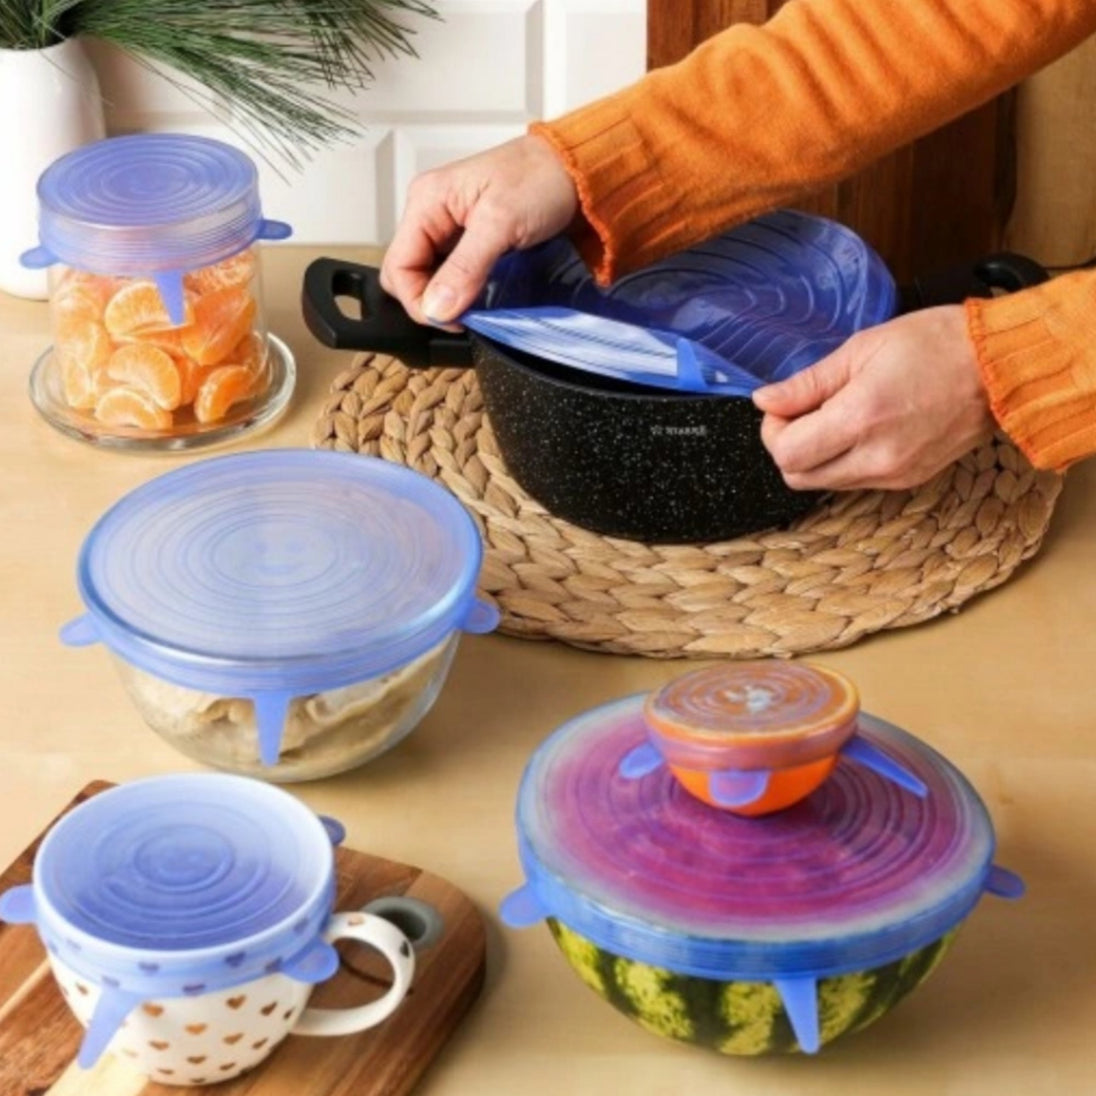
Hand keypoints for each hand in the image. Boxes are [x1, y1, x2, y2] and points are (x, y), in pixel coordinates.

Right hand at [380, 134, 578, 325]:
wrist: (576, 171)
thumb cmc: (542, 179)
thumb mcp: (501, 224)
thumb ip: (465, 268)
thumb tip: (435, 308)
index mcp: (427, 201)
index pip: (398, 266)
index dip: (418, 300)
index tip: (451, 320)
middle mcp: (430, 212)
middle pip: (407, 273)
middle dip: (428, 301)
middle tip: (463, 317)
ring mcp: (448, 226)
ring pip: (428, 276)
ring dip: (446, 298)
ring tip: (475, 307)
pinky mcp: (468, 239)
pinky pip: (450, 273)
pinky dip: (461, 290)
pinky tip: (479, 295)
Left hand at [752, 306, 993, 490]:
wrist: (1001, 366)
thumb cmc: (935, 344)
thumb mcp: (861, 349)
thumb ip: (807, 383)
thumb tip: (765, 401)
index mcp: (860, 418)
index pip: (786, 454)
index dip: (773, 431)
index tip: (784, 407)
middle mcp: (875, 457)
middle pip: (798, 477)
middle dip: (789, 447)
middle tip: (803, 414)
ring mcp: (894, 475)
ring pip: (824, 484)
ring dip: (816, 456)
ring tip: (836, 417)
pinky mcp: (909, 481)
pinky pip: (855, 482)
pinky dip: (844, 461)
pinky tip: (862, 430)